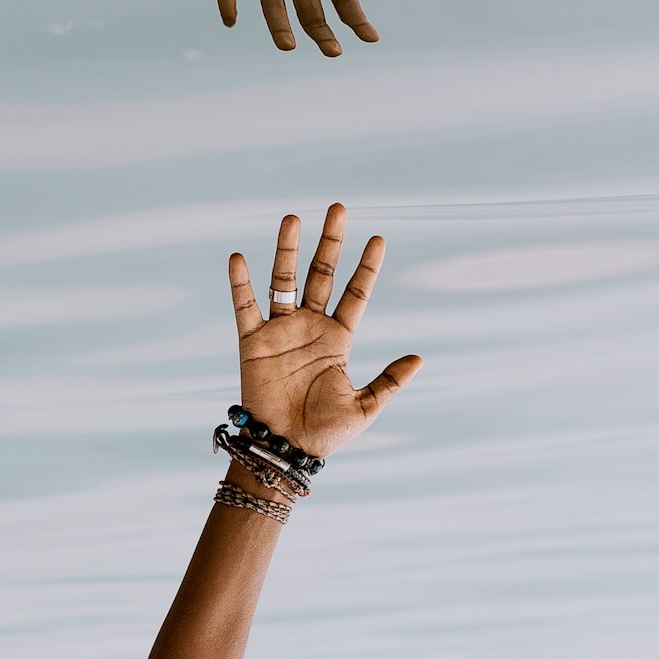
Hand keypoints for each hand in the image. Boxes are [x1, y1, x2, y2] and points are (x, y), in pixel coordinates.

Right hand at [227, 203, 422, 460]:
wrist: (285, 450)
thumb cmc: (325, 434)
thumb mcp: (365, 407)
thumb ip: (389, 381)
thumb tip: (419, 357)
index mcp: (337, 338)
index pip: (355, 293)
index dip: (367, 267)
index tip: (379, 238)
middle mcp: (310, 327)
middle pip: (321, 274)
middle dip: (330, 242)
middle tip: (338, 208)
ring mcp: (281, 331)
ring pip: (284, 281)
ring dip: (288, 250)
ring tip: (293, 218)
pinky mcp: (252, 342)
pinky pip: (245, 307)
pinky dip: (240, 284)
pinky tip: (239, 257)